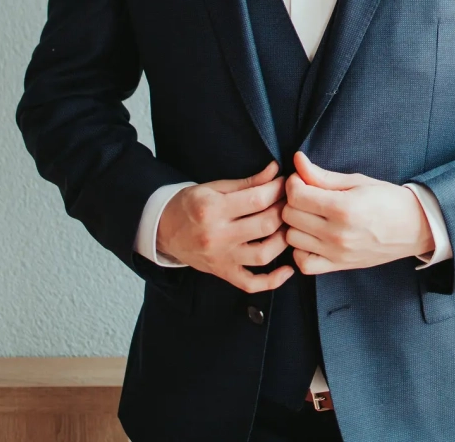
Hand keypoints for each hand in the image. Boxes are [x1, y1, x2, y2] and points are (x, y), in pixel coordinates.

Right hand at [157, 161, 294, 292]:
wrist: (164, 230)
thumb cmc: (190, 204)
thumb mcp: (214, 187)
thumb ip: (247, 182)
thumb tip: (275, 170)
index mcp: (213, 209)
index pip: (257, 199)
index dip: (278, 190)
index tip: (286, 183)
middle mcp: (217, 235)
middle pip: (265, 225)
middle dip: (284, 211)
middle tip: (290, 203)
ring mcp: (221, 257)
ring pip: (263, 255)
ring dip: (284, 240)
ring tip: (289, 227)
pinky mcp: (223, 273)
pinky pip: (251, 283)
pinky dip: (273, 280)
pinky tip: (288, 269)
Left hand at [282, 152, 434, 274]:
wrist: (415, 227)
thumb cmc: (388, 200)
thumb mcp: (357, 181)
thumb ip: (322, 175)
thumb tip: (297, 160)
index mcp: (343, 208)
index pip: (296, 195)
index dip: (293, 182)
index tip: (302, 180)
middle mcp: (337, 234)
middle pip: (289, 215)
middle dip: (292, 201)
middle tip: (305, 196)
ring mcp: (337, 253)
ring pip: (291, 239)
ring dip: (294, 225)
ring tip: (308, 216)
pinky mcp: (339, 266)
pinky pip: (303, 263)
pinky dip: (300, 251)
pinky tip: (310, 238)